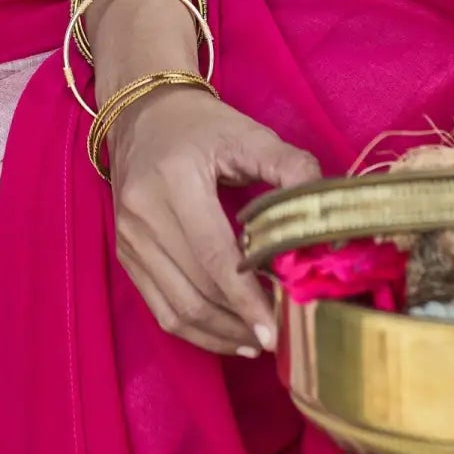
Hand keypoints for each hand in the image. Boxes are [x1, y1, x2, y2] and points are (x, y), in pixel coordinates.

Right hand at [106, 86, 319, 358]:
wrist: (144, 112)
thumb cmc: (202, 124)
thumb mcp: (249, 135)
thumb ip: (292, 167)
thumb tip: (327, 214)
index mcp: (174, 180)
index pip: (213, 256)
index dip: (246, 299)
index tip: (275, 329)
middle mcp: (143, 214)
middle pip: (196, 290)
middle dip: (240, 321)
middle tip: (280, 336)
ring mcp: (129, 238)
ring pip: (177, 308)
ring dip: (219, 334)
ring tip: (258, 341)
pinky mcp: (126, 254)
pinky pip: (160, 307)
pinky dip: (195, 329)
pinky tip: (228, 334)